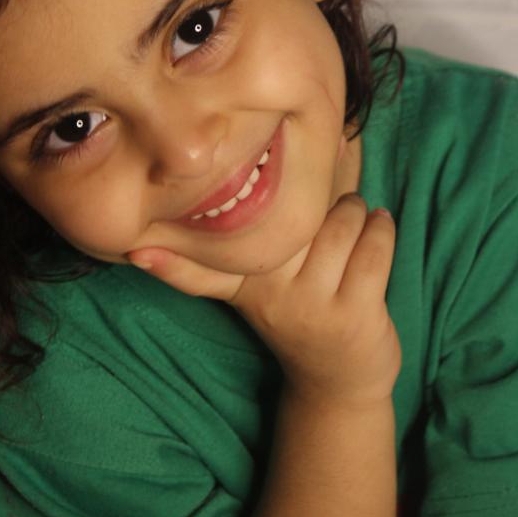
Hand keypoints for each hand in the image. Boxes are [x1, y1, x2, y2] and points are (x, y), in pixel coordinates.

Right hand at [127, 193, 400, 406]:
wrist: (337, 380)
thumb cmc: (308, 304)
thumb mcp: (275, 273)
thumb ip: (283, 209)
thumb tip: (320, 136)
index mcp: (242, 282)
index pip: (201, 268)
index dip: (167, 264)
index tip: (135, 251)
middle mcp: (268, 295)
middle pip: (296, 212)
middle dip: (324, 195)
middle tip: (333, 205)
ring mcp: (308, 307)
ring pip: (340, 222)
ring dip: (359, 212)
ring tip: (355, 221)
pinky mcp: (352, 316)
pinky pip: (373, 246)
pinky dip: (382, 229)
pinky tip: (378, 231)